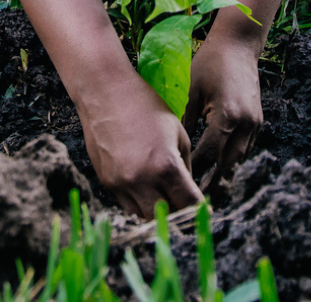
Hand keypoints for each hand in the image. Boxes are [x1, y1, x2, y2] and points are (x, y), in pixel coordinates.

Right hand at [77, 69, 202, 218]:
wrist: (105, 91)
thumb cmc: (144, 104)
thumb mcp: (177, 131)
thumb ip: (186, 165)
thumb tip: (189, 190)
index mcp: (165, 165)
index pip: (189, 205)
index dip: (200, 210)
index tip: (205, 211)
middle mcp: (142, 180)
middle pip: (167, 218)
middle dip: (180, 215)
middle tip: (186, 207)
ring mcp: (121, 184)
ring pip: (145, 217)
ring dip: (158, 213)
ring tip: (166, 199)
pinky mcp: (106, 183)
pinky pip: (127, 206)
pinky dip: (140, 203)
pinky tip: (146, 190)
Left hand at [183, 33, 262, 185]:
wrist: (238, 44)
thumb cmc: (209, 64)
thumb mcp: (190, 90)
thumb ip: (183, 122)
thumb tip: (169, 152)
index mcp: (227, 116)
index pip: (209, 157)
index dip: (195, 176)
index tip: (180, 191)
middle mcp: (245, 125)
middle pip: (229, 168)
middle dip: (212, 189)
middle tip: (194, 210)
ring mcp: (255, 125)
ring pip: (239, 163)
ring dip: (223, 180)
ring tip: (205, 199)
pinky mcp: (257, 123)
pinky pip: (244, 151)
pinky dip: (231, 165)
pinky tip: (218, 174)